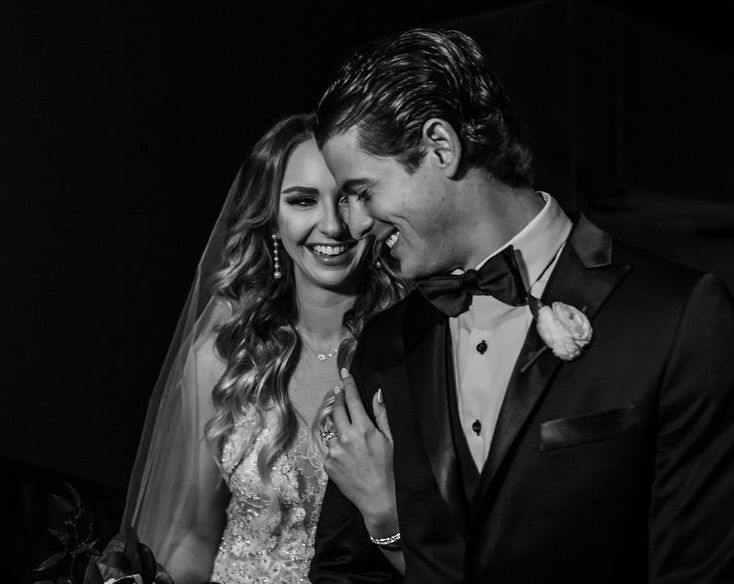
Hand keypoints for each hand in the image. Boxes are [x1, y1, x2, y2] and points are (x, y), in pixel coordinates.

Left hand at [323, 368, 397, 537]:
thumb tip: (378, 393)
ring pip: (333, 431)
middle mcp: (345, 437)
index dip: (348, 384)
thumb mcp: (391, 440)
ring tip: (354, 443)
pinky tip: (349, 458)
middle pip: (336, 409)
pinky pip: (330, 449)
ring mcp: (334, 451)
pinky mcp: (327, 463)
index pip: (352, 400)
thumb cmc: (389, 469)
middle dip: (338, 398)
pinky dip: (337, 448)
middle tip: (339, 390)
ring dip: (340, 430)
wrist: (378, 500)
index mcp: (363, 429)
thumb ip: (382, 415)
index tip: (344, 373)